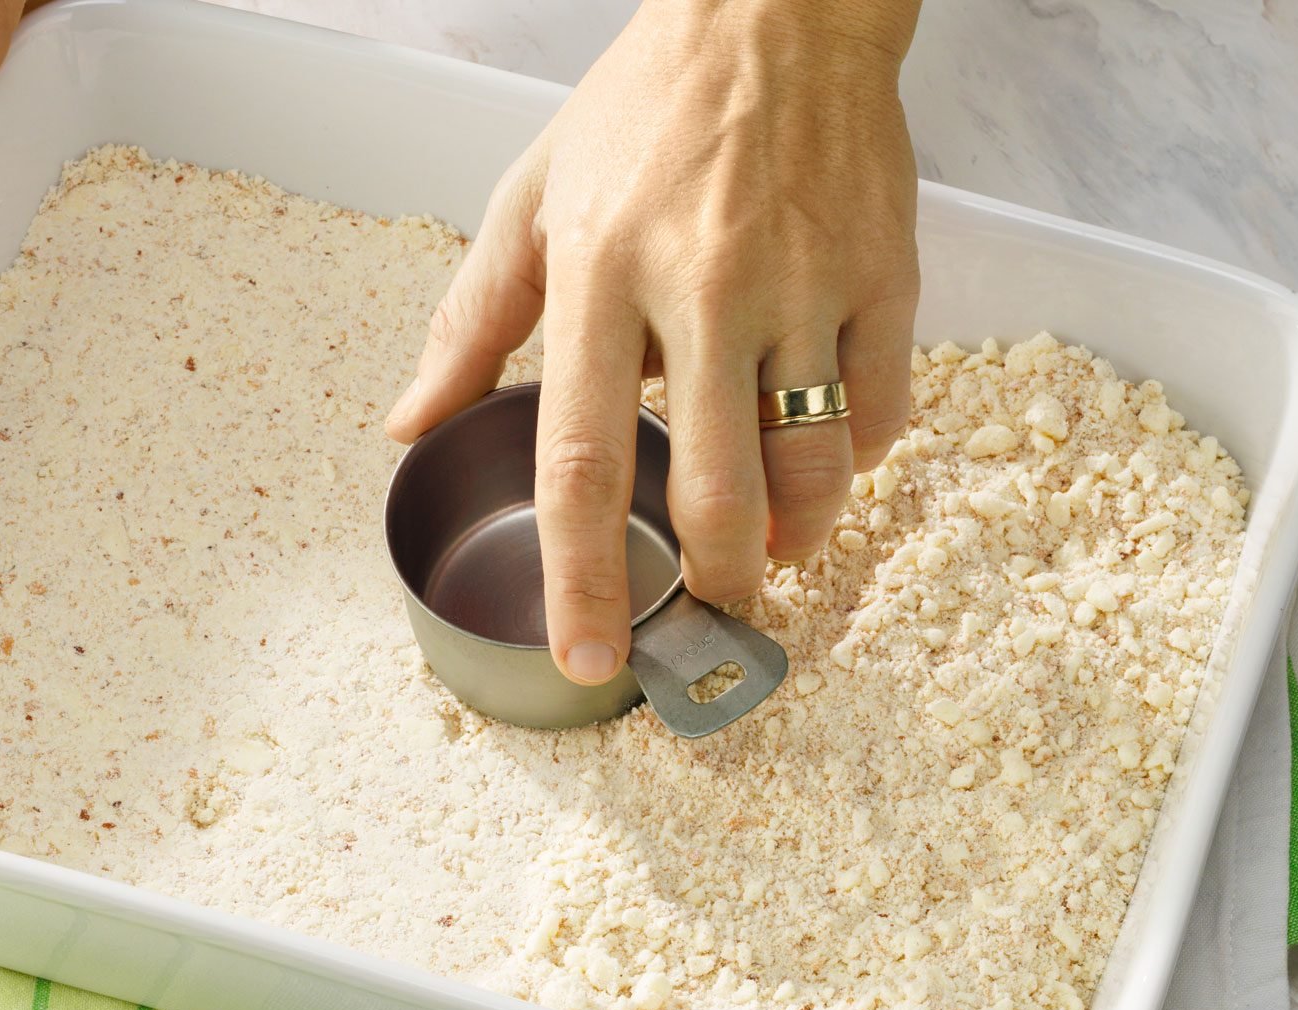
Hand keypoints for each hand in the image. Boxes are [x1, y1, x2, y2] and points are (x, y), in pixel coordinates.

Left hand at [387, 0, 921, 686]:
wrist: (776, 11)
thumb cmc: (646, 109)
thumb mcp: (533, 196)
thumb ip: (473, 321)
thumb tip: (411, 425)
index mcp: (601, 270)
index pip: (583, 461)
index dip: (585, 579)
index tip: (590, 656)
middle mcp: (707, 284)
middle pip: (719, 492)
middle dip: (717, 584)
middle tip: (709, 616)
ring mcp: (807, 281)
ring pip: (815, 468)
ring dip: (796, 540)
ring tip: (774, 554)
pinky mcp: (886, 274)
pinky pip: (883, 413)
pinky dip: (857, 460)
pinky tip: (826, 456)